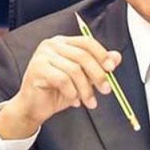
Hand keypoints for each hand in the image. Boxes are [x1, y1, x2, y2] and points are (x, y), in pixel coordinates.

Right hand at [0, 35, 120, 138]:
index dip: (101, 54)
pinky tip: (74, 101)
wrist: (33, 108)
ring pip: (74, 70)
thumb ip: (98, 67)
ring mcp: (42, 56)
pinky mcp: (37, 69)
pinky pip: (62, 80)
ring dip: (85, 89)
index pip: (86, 42)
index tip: (111, 68)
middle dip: (98, 75)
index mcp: (63, 43)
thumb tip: (117, 56)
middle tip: (106, 90)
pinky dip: (72, 93)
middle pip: (82, 56)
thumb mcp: (83, 79)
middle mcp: (52, 45)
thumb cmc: (56, 92)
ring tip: (89, 102)